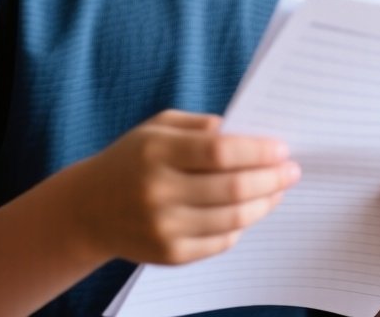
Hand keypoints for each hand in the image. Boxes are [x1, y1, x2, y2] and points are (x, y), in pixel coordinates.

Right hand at [63, 109, 299, 264]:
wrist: (87, 209)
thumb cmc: (133, 159)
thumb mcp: (157, 127)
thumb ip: (200, 125)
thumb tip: (249, 133)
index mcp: (156, 152)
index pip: (221, 152)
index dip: (258, 151)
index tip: (283, 148)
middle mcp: (158, 191)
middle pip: (234, 188)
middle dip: (272, 178)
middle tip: (292, 171)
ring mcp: (163, 227)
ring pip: (233, 218)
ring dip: (265, 203)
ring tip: (278, 190)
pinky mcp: (168, 254)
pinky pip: (220, 241)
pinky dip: (241, 226)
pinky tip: (250, 212)